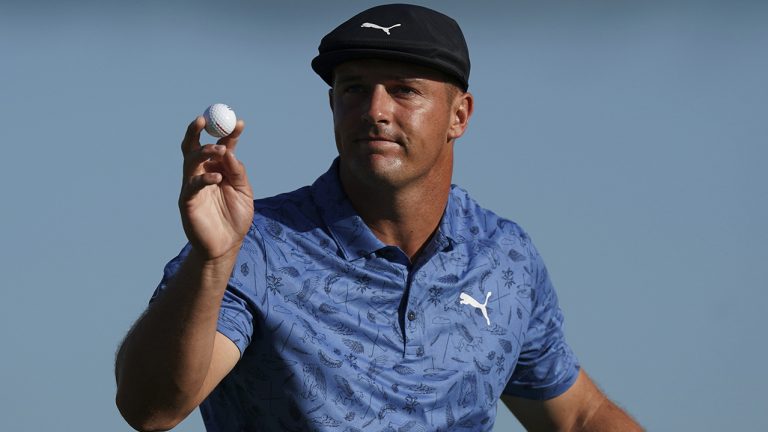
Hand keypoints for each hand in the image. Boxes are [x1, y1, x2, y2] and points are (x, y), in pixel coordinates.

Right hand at [178, 116, 252, 259]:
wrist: (226, 245)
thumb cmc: (235, 218)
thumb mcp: (244, 192)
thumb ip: (238, 172)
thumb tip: (230, 152)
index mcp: (218, 169)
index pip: (220, 145)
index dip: (228, 132)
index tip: (240, 122)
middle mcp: (202, 173)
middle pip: (194, 146)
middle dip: (197, 130)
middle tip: (206, 119)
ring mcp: (192, 185)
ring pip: (190, 160)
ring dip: (204, 151)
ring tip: (220, 151)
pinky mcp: (187, 200)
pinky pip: (192, 184)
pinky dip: (205, 178)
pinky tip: (217, 179)